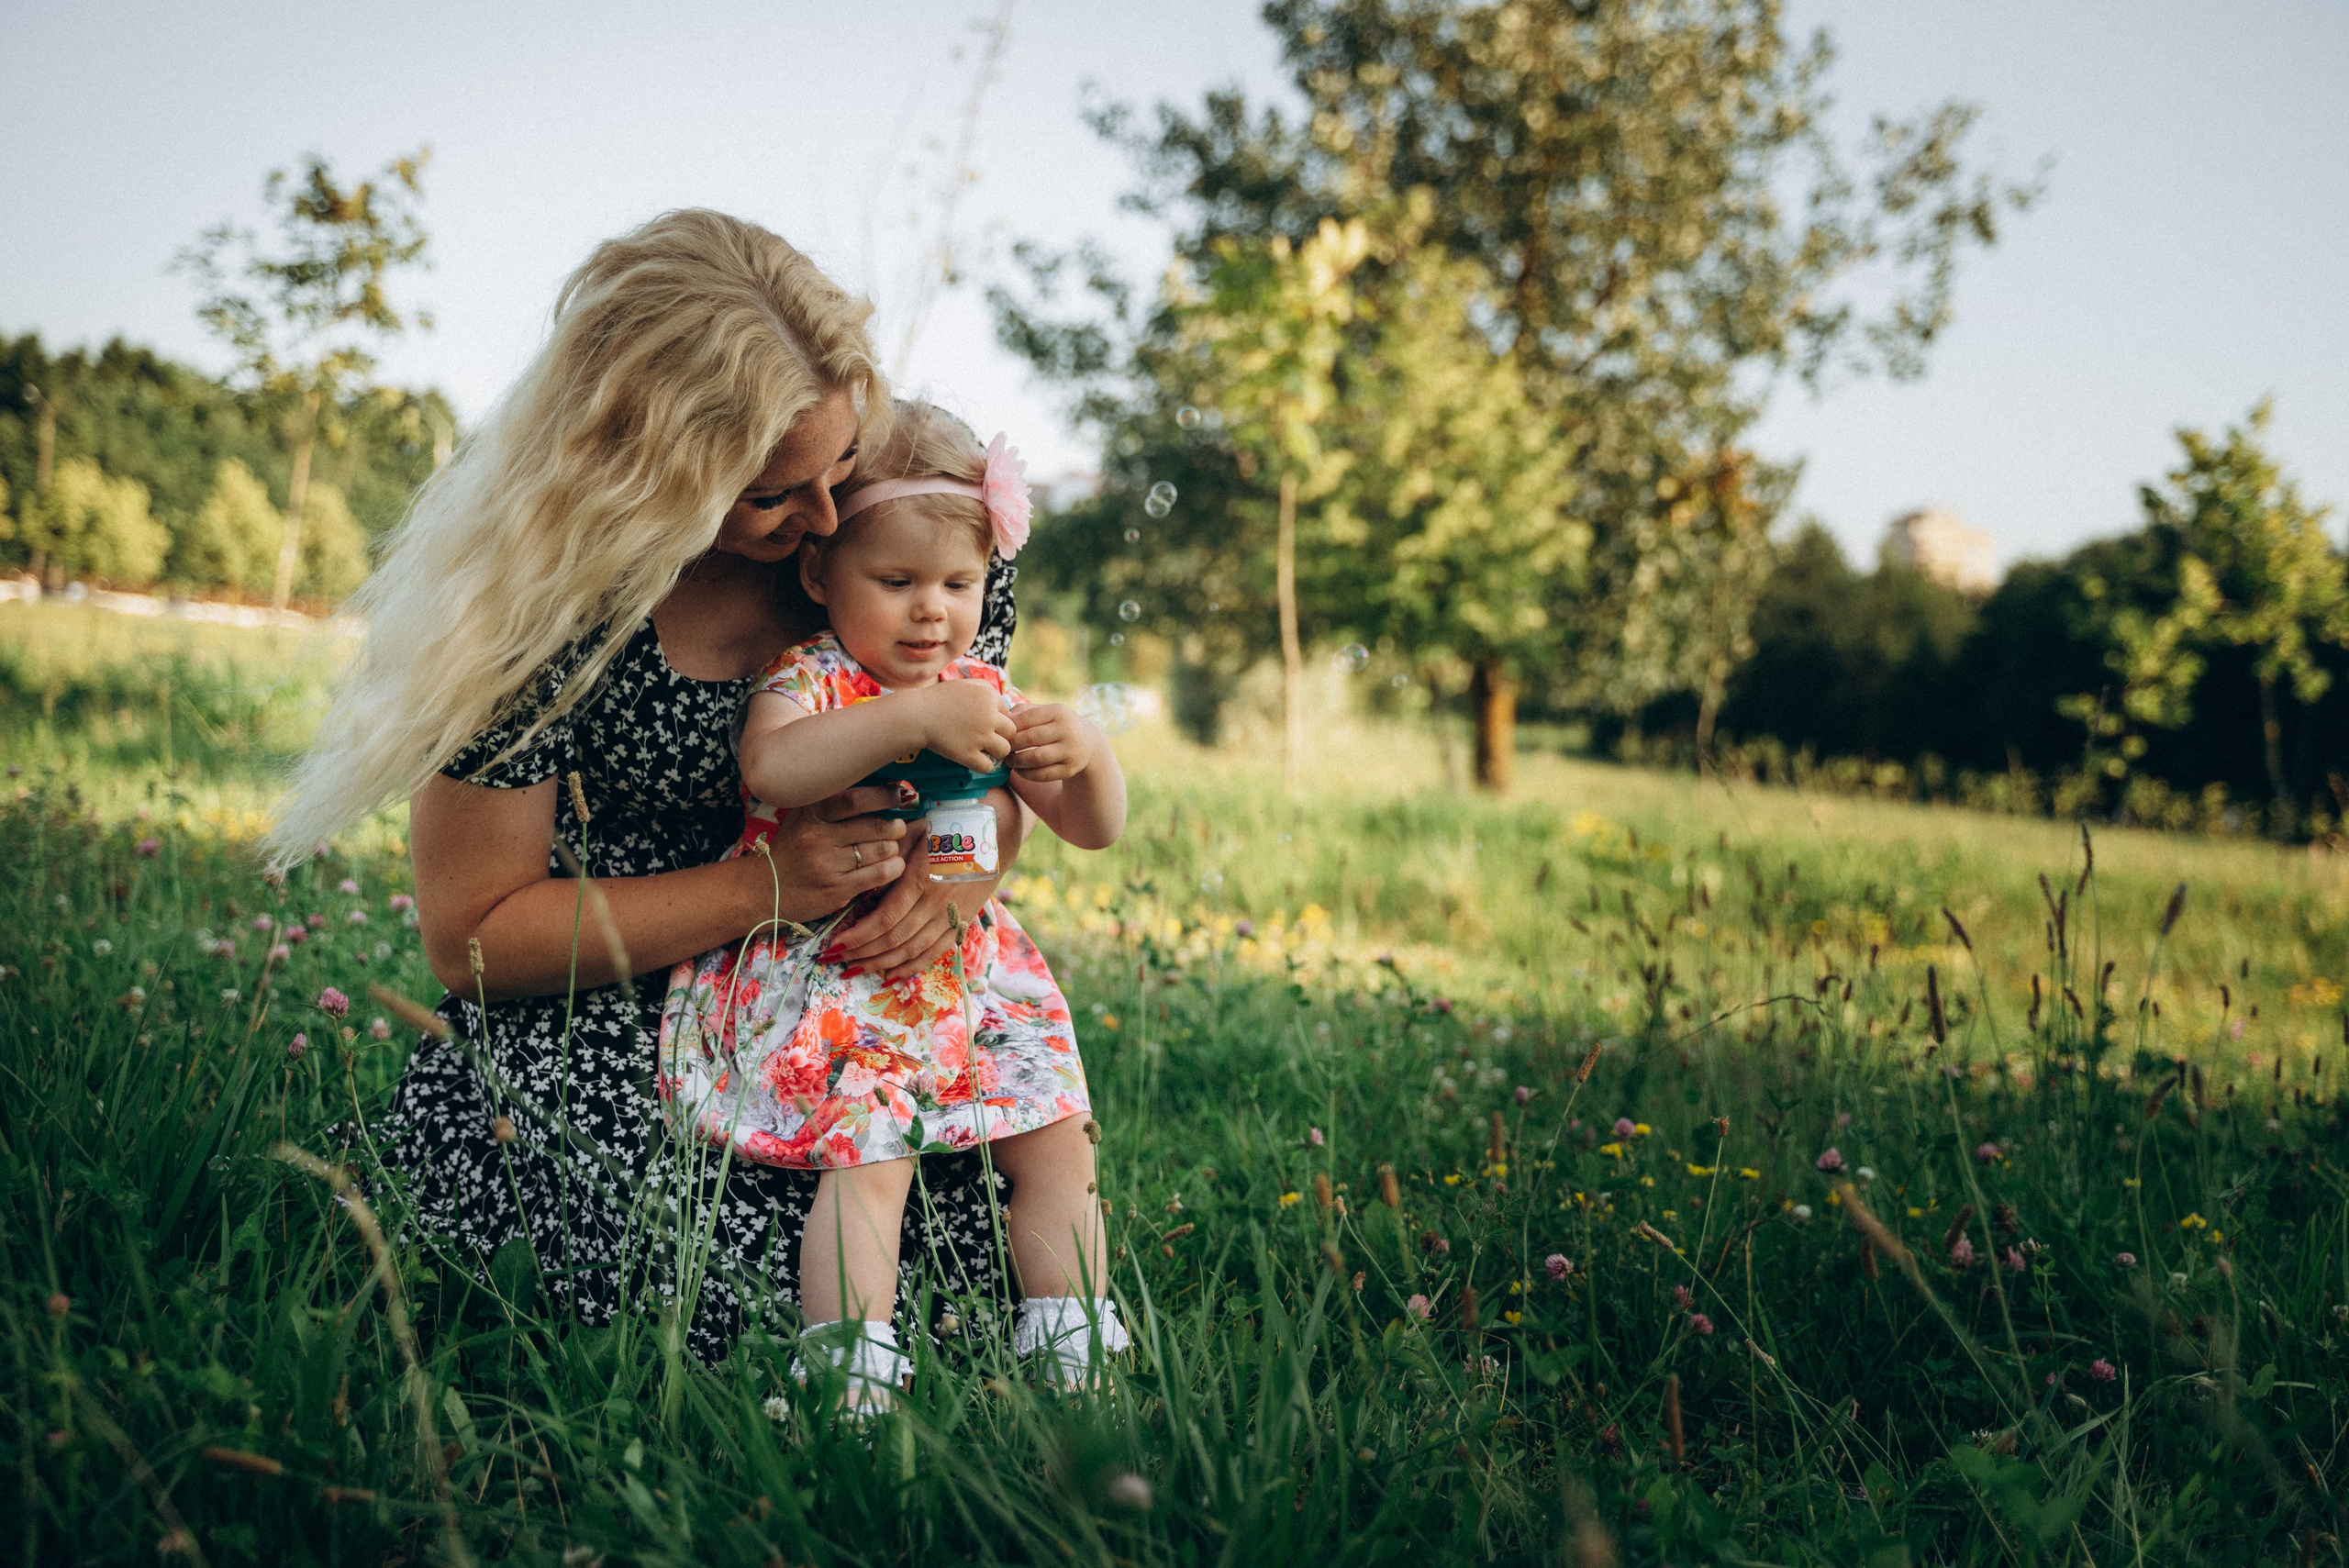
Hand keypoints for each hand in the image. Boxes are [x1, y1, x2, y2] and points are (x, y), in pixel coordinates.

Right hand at [753, 786, 909, 916]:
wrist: (764, 889)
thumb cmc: (792, 850)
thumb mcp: (803, 818)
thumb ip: (834, 805)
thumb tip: (882, 792)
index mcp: (810, 813)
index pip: (855, 799)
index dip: (883, 796)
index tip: (899, 795)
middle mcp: (817, 836)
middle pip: (874, 826)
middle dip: (895, 827)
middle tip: (898, 828)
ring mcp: (827, 864)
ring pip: (880, 850)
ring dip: (894, 848)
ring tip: (892, 847)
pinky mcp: (836, 889)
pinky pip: (878, 874)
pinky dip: (893, 868)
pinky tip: (893, 865)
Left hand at [826, 790, 1022, 977]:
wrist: (993, 836)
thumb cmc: (946, 829)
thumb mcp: (915, 834)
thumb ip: (890, 858)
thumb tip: (865, 886)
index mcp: (922, 879)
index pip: (885, 918)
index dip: (859, 935)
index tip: (836, 943)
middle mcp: (937, 903)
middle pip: (895, 938)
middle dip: (863, 952)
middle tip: (838, 958)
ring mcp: (951, 916)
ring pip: (913, 950)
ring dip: (882, 963)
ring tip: (857, 967)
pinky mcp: (962, 922)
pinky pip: (935, 952)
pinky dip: (912, 966)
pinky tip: (891, 974)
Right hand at [914, 680, 1017, 772]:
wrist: (917, 715)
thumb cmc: (940, 700)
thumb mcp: (966, 685)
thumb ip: (987, 691)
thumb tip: (1005, 706)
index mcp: (988, 696)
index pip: (1007, 712)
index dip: (997, 719)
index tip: (982, 722)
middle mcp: (988, 715)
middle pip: (1011, 731)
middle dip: (1001, 735)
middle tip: (987, 738)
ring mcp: (979, 736)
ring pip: (1004, 750)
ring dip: (996, 752)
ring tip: (984, 749)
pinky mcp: (967, 754)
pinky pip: (988, 766)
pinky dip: (982, 765)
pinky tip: (973, 759)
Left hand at [1008, 703, 1097, 781]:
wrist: (1088, 743)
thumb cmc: (1058, 726)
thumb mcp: (1047, 712)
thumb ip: (1025, 711)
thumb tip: (1005, 719)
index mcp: (1059, 712)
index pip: (1027, 718)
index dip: (1010, 728)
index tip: (999, 734)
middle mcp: (1067, 730)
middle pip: (1030, 738)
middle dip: (1011, 745)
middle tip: (1002, 750)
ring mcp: (1070, 750)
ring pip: (1036, 757)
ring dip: (1017, 762)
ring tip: (1009, 761)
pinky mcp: (1070, 769)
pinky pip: (1043, 774)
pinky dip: (1027, 774)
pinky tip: (1020, 771)